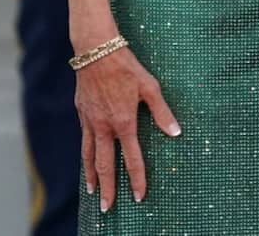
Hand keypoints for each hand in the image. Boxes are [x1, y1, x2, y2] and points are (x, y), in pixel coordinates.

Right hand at [75, 45, 180, 211]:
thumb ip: (162, 111)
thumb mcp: (150, 86)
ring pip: (90, 156)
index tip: (138, 196)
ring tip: (93, 192)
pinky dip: (86, 156)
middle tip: (107, 208)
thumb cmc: (126, 66)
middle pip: (105, 165)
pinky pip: (84, 141)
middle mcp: (105, 126)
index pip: (132, 158)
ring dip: (92, 176)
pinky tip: (87, 161)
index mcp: (124, 122)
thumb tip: (176, 132)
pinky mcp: (82, 113)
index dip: (137, 179)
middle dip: (108, 188)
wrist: (95, 51)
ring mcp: (91, 121)